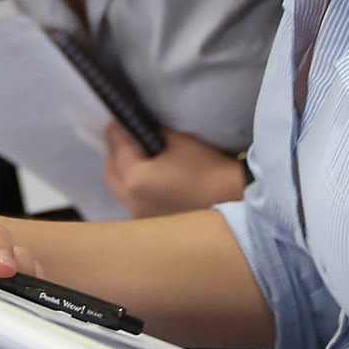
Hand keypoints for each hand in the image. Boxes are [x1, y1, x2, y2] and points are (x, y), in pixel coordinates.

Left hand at [102, 126, 248, 220]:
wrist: (237, 202)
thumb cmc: (209, 168)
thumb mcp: (179, 141)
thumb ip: (150, 132)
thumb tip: (134, 127)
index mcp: (136, 179)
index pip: (116, 146)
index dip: (116, 130)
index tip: (117, 121)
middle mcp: (132, 202)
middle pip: (111, 172)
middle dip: (115, 154)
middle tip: (126, 140)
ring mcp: (141, 218)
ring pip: (120, 190)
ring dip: (124, 174)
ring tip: (139, 161)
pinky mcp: (153, 226)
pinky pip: (134, 202)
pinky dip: (136, 190)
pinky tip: (151, 183)